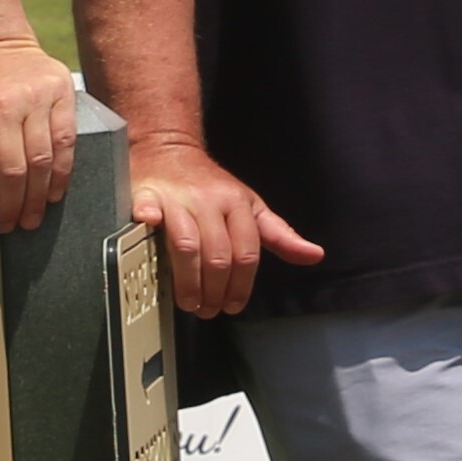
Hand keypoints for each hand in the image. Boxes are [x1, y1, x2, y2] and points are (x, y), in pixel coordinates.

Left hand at [0, 39, 76, 232]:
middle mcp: (0, 106)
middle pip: (13, 173)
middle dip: (16, 208)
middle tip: (19, 224)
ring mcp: (32, 98)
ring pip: (42, 161)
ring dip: (40, 197)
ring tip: (36, 214)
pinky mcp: (61, 92)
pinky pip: (66, 142)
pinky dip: (62, 173)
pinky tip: (56, 191)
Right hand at [130, 135, 323, 319]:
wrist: (170, 150)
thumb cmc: (212, 187)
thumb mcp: (250, 208)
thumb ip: (279, 235)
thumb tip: (314, 255)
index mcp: (238, 204)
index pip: (246, 254)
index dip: (240, 286)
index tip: (232, 306)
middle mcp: (210, 201)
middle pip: (218, 256)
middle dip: (214, 291)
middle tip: (207, 310)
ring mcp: (178, 198)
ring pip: (187, 246)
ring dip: (188, 281)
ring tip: (188, 302)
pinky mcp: (147, 194)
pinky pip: (148, 211)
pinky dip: (148, 222)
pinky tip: (147, 238)